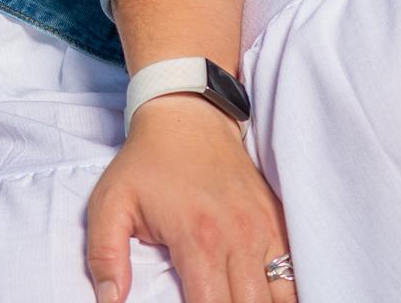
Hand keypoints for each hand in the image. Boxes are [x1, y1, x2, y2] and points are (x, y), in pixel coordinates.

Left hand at [87, 97, 292, 302]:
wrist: (188, 117)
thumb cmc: (145, 163)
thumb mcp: (109, 203)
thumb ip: (105, 256)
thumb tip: (108, 300)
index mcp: (197, 239)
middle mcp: (238, 239)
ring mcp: (265, 231)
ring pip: (281, 297)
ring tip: (235, 301)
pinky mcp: (279, 224)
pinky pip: (294, 274)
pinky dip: (282, 293)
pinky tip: (263, 296)